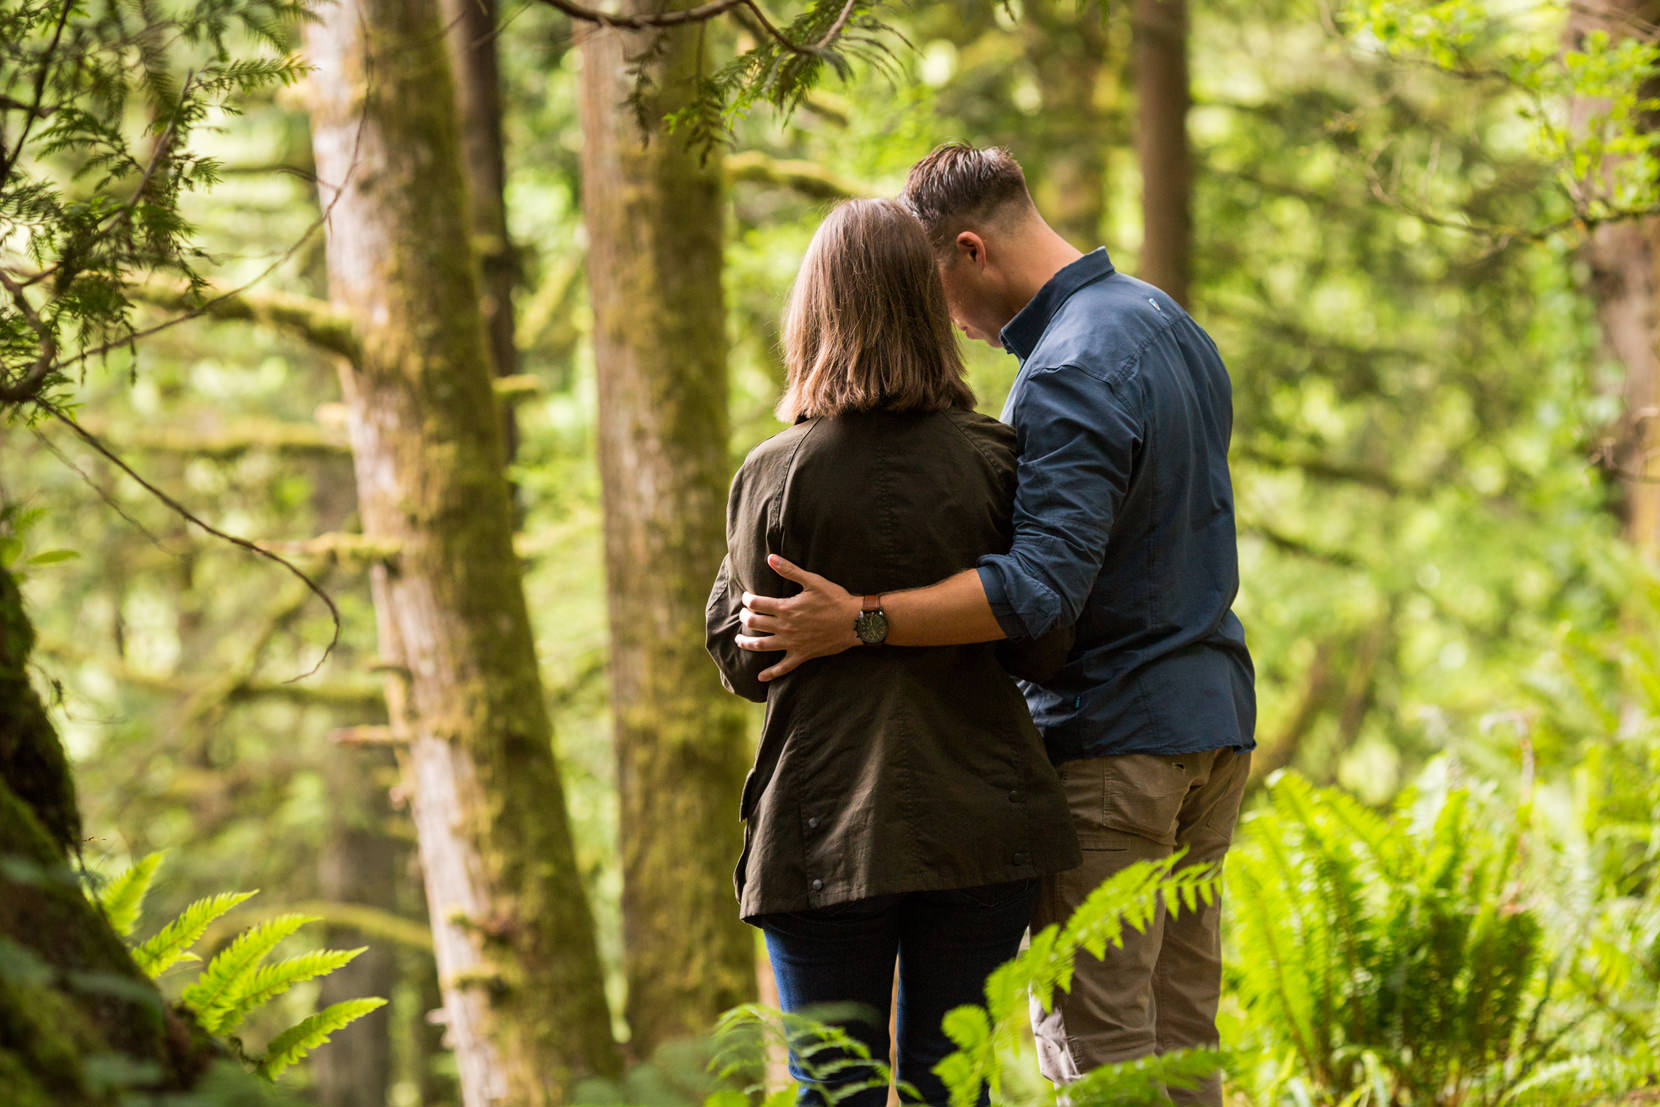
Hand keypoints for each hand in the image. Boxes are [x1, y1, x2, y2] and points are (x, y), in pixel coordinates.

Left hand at [737, 554, 861, 680]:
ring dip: (747, 643)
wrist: (854, 622)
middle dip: (745, 618)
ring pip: (761, 645)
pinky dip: (771, 673)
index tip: (746, 598)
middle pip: (754, 624)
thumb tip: (770, 558)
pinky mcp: (801, 655)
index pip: (757, 604)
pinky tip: (760, 677)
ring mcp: (792, 643)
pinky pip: (783, 667)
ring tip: (739, 641)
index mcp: (786, 608)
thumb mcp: (812, 581)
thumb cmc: (835, 599)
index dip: (748, 600)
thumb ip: (789, 570)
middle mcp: (785, 627)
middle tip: (743, 615)